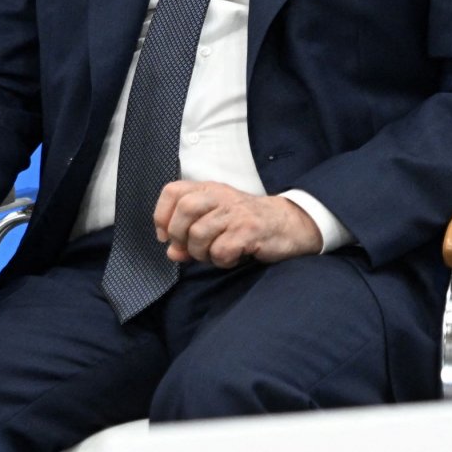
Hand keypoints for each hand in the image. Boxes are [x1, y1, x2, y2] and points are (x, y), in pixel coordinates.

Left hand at [153, 181, 321, 267]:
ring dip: (201, 253)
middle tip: (191, 249)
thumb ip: (190, 235)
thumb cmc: (247, 224)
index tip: (166, 236)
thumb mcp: (216, 223)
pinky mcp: (249, 230)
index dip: (162, 216)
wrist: (289, 224)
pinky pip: (220, 251)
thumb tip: (171, 252)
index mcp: (209, 190)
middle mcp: (221, 196)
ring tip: (215, 254)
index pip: (172, 191)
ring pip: (198, 234)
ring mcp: (235, 212)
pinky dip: (222, 261)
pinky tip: (233, 257)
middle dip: (180, 236)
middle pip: (184, 210)